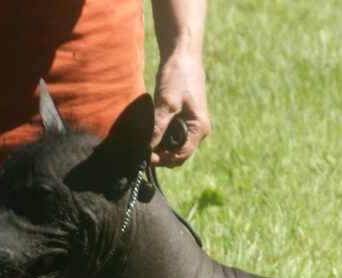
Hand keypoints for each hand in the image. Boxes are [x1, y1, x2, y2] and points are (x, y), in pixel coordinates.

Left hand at [151, 48, 209, 166]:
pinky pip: (172, 133)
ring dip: (160, 144)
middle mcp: (198, 130)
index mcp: (199, 129)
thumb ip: (158, 127)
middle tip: (142, 148)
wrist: (183, 54)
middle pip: (178, 153)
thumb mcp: (167, 102)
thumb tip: (147, 148)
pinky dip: (161, 134)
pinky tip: (150, 127)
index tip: (146, 157)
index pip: (181, 155)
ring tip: (145, 137)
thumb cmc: (178, 76)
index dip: (163, 159)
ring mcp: (192, 123)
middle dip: (161, 154)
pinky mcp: (184, 117)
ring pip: (174, 144)